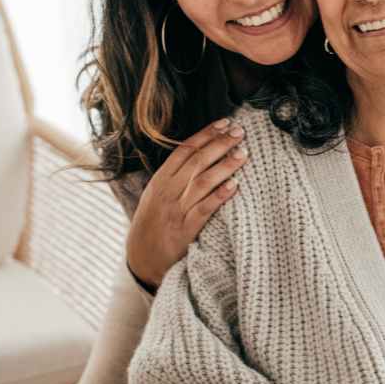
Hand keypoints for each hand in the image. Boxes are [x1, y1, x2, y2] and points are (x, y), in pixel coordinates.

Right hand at [126, 118, 246, 287]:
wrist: (141, 260)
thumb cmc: (152, 226)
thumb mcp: (155, 197)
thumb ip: (173, 178)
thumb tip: (199, 155)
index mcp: (160, 180)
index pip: (184, 150)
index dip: (206, 134)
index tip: (224, 123)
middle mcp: (167, 192)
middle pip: (197, 161)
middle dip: (220, 144)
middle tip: (240, 132)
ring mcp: (176, 210)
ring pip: (203, 181)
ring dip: (225, 165)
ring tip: (243, 153)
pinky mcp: (185, 229)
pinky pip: (204, 209)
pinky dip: (219, 196)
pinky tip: (234, 186)